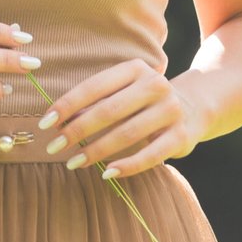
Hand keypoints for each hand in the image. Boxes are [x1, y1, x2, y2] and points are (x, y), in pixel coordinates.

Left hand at [36, 60, 207, 178]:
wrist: (195, 106)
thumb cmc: (144, 100)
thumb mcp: (124, 90)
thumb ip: (97, 101)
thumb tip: (58, 121)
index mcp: (135, 69)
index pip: (94, 86)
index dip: (68, 104)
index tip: (46, 122)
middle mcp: (155, 85)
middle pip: (108, 111)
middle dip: (77, 130)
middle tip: (54, 146)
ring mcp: (170, 110)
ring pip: (127, 133)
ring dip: (96, 151)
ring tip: (74, 163)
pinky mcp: (181, 136)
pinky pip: (151, 155)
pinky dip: (127, 166)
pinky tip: (107, 173)